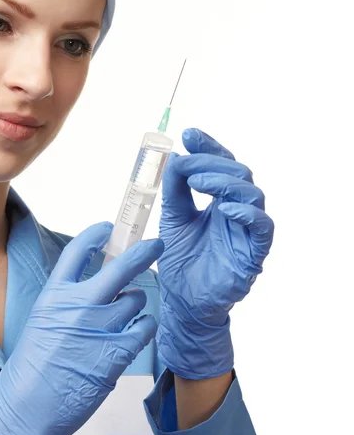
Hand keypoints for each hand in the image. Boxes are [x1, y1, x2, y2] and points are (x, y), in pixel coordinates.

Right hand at [0, 221, 164, 434]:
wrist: (23, 411)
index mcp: (53, 296)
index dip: (95, 234)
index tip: (108, 228)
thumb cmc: (28, 373)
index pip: (77, 252)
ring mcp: (98, 329)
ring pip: (135, 300)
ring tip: (126, 316)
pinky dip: (144, 328)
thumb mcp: (40, 325)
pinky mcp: (115, 354)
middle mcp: (77, 307)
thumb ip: (66, 306)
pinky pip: (144, 328)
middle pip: (119, 267)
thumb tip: (95, 294)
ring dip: (135, 305)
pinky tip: (136, 333)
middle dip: (142, 253)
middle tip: (155, 245)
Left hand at [156, 129, 273, 379]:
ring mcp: (246, 230)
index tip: (189, 134)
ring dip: (227, 183)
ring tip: (200, 182)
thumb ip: (175, 191)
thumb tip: (175, 157)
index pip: (221, 165)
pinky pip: (262, 227)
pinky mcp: (253, 252)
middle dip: (213, 163)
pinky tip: (225, 209)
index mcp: (217, 200)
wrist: (182, 300)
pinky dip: (247, 214)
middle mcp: (236, 210)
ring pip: (253, 194)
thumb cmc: (181, 260)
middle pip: (238, 173)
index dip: (209, 148)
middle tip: (188, 166)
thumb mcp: (172, 219)